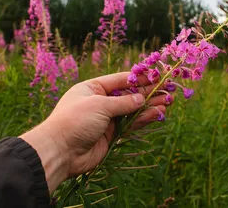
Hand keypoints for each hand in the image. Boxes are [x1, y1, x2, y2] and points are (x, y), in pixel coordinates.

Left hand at [20, 72, 170, 192]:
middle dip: (148, 92)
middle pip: (128, 94)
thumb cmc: (75, 121)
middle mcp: (100, 101)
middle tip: (168, 90)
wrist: (60, 152)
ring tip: (168, 102)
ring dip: (149, 106)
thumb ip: (123, 102)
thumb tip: (141, 98)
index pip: (120, 80)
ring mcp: (106, 118)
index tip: (157, 75)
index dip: (138, 77)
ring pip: (132, 110)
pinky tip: (157, 114)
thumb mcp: (99, 105)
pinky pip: (131, 124)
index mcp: (92, 88)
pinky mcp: (111, 134)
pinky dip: (144, 119)